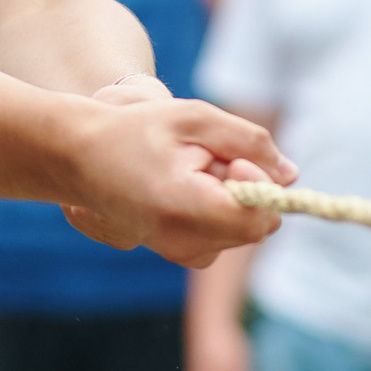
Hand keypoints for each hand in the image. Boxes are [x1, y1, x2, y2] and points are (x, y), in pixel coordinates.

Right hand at [60, 94, 291, 268]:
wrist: (80, 156)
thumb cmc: (138, 130)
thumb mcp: (197, 118)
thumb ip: (250, 143)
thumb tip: (291, 176)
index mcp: (186, 209)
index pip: (258, 220)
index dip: (258, 185)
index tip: (230, 156)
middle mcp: (182, 242)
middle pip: (253, 227)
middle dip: (245, 190)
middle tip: (207, 157)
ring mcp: (177, 252)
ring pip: (239, 231)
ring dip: (230, 199)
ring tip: (191, 170)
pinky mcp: (176, 252)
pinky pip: (220, 237)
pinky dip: (215, 211)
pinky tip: (185, 187)